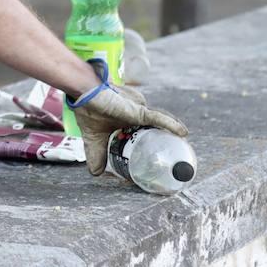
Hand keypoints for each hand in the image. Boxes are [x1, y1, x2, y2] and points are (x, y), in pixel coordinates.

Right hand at [71, 60, 187, 175]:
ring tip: (183, 147)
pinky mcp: (138, 110)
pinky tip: (183, 132)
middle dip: (166, 140)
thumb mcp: (94, 138)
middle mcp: (135, 114)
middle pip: (157, 128)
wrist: (83, 93)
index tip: (155, 160)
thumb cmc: (88, 109)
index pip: (144, 132)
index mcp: (127, 120)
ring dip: (172, 134)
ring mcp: (138, 111)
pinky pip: (158, 118)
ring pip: (160, 123)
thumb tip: (95, 174)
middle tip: (175, 155)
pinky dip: (171, 125)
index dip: (152, 144)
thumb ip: (97, 154)